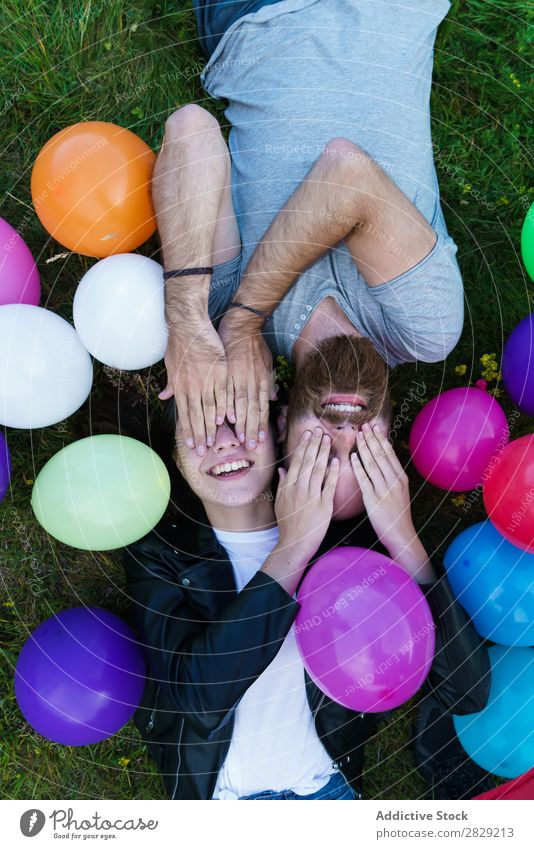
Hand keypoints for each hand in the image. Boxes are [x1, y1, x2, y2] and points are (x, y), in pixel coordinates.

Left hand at [159, 319, 226, 454]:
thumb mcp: (170, 365)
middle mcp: (192, 386)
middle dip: (200, 436)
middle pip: (197, 416)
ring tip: (215, 441)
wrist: (188, 326)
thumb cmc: (178, 344)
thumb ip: (170, 384)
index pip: (185, 414)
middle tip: (203, 451)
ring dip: (212, 427)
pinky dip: (225, 407)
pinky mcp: (219, 372)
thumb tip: (164, 397)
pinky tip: (227, 420)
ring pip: (210, 408)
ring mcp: (206, 380)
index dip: (188, 431)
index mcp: (180, 387)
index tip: (191, 445)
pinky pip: (223, 394)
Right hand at [218, 310, 274, 449]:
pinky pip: (227, 392)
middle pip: (253, 410)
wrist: (241, 325)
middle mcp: (252, 382)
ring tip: (239, 438)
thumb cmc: (254, 344)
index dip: (261, 425)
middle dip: (252, 430)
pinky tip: (227, 418)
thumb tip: (274, 397)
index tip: (260, 440)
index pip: (263, 407)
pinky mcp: (226, 372)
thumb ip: (269, 381)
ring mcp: (239, 378)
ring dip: (240, 423)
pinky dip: (228, 406)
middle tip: (251, 446)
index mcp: (262, 381)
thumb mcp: (267, 362)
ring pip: (241, 405)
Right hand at [275, 427, 339, 560]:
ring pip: (317, 470)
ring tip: (328, 440)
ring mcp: (311, 497)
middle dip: (314, 444)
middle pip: (307, 462)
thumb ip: (282, 483)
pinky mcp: (323, 506)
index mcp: (288, 487)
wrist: (295, 543)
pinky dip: (332, 473)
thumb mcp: (280, 502)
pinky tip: (336, 461)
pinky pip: (328, 486)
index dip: (304, 446)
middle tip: (320, 430)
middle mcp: (299, 489)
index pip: (297, 461)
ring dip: (323, 453)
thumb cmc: (288, 523)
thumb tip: (282, 468)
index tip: (309, 434)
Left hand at [350, 423, 434, 581]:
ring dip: (365, 448)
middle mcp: (394, 481)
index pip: (390, 454)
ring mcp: (385, 490)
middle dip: (372, 438)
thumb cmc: (397, 514)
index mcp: (401, 478)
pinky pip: (365, 480)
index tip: (374, 427)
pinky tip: (353, 457)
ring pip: (373, 464)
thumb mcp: (399, 492)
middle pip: (381, 455)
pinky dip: (359, 467)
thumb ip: (391, 477)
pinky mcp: (374, 499)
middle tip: (363, 425)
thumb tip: (383, 461)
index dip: (381, 439)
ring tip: (357, 435)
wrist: (400, 535)